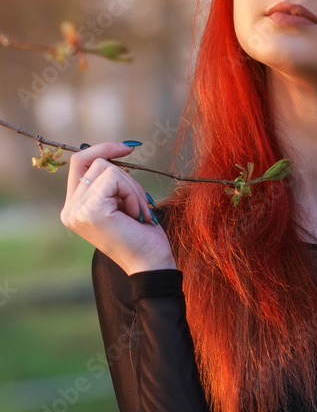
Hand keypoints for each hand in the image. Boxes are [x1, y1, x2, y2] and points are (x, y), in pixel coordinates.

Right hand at [60, 141, 176, 275]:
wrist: (151, 263)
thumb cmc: (142, 235)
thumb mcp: (121, 202)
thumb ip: (110, 182)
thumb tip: (113, 151)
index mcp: (74, 208)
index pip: (79, 163)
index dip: (102, 149)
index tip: (128, 148)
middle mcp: (69, 210)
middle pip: (96, 162)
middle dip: (127, 178)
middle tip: (139, 205)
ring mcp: (77, 210)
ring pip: (107, 168)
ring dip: (132, 188)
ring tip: (138, 213)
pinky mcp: (91, 210)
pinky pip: (115, 178)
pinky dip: (132, 192)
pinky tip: (135, 215)